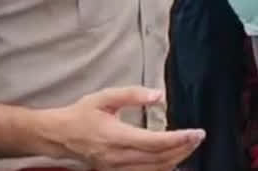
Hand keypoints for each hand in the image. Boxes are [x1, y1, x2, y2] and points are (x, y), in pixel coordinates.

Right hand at [45, 86, 203, 170]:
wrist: (59, 135)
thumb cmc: (82, 114)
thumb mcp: (105, 97)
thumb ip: (133, 94)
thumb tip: (159, 95)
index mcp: (116, 136)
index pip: (154, 142)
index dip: (179, 139)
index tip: (196, 133)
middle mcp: (117, 157)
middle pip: (158, 158)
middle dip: (183, 148)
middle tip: (198, 137)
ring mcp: (116, 168)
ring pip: (154, 169)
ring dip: (175, 159)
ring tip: (190, 145)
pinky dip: (162, 167)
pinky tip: (173, 158)